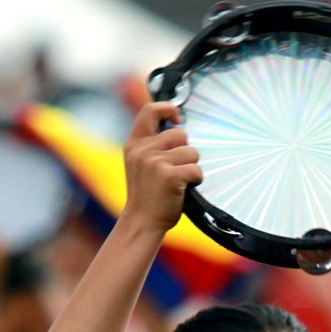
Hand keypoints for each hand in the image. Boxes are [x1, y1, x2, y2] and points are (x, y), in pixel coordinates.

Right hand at [122, 103, 198, 232]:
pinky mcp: (170, 176)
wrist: (141, 222)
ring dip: (191, 167)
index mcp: (134, 144)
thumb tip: (178, 126)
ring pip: (192, 152)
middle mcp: (143, 150)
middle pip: (181, 134)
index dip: (168, 109)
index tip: (178, 119)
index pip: (150, 110)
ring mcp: (155, 162)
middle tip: (175, 169)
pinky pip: (196, 170)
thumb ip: (152, 145)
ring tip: (177, 182)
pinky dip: (196, 180)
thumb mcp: (140, 163)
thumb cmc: (147, 194)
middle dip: (185, 151)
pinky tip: (183, 190)